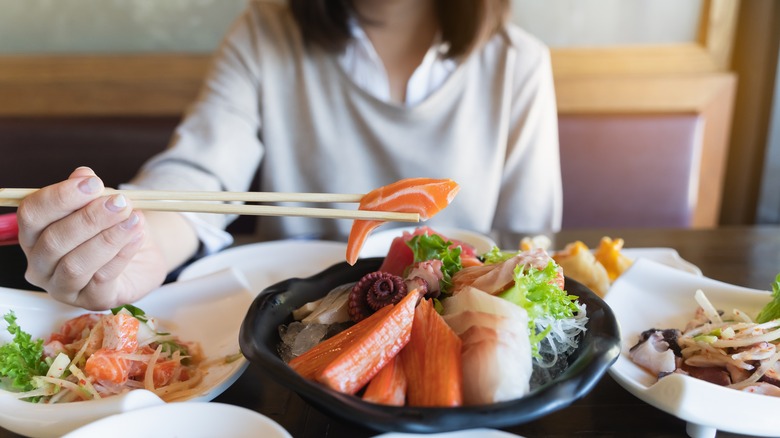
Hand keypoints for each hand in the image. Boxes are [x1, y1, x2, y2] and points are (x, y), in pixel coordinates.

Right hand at [17, 167, 167, 309]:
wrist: (142, 252)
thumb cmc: (112, 226)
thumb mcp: (102, 202)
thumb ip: (90, 191)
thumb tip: (83, 175)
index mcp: (33, 234)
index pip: (31, 214)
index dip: (61, 196)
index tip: (93, 183)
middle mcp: (40, 264)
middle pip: (53, 241)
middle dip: (89, 218)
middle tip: (120, 202)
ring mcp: (63, 287)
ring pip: (75, 264)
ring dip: (107, 238)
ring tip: (133, 219)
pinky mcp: (92, 301)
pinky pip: (102, 279)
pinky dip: (122, 254)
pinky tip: (137, 236)